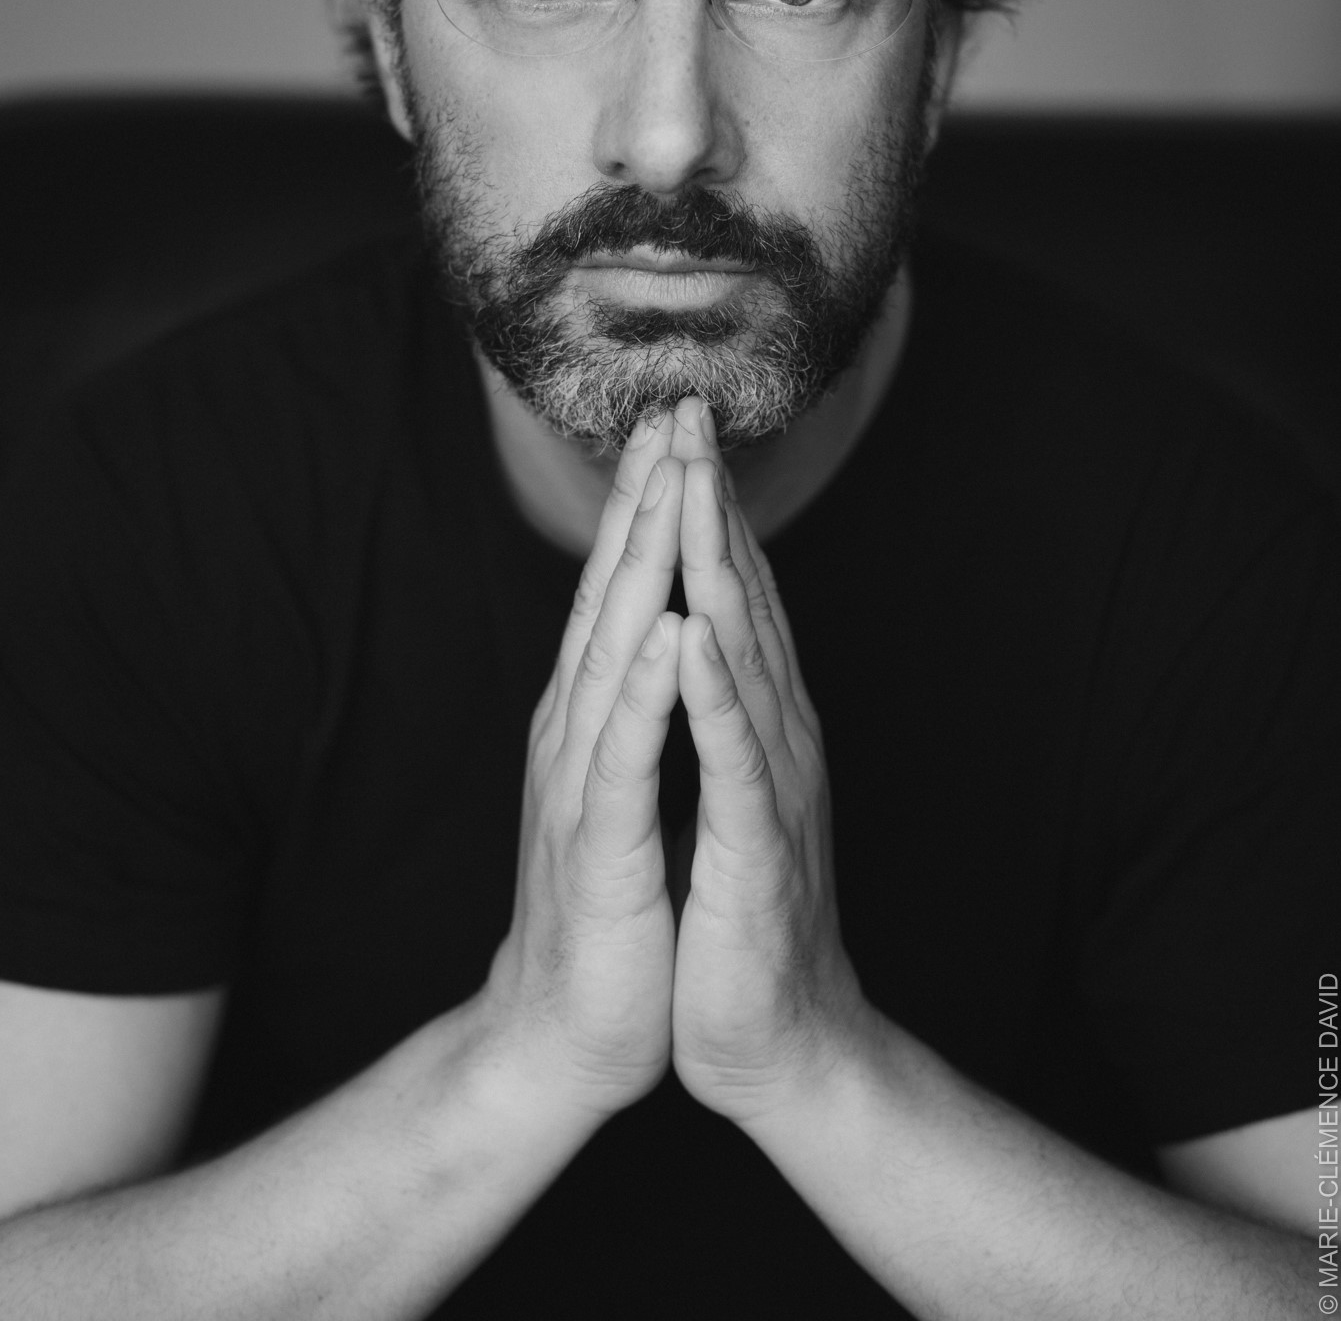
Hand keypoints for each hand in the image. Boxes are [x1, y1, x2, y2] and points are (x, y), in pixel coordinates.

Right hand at [482, 412, 685, 1119]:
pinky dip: (645, 689)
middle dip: (645, 498)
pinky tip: (666, 631)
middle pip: (613, 594)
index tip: (678, 426)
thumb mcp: (622, 787)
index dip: (649, 506)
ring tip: (668, 480)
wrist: (565, 1033)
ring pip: (613, 651)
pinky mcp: (598, 844)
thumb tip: (651, 635)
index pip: (623, 591)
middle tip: (672, 409)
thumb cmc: (609, 911)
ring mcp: (582, 781)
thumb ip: (627, 711)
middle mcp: (578, 729)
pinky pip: (626, 754)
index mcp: (593, 715)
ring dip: (641, 563)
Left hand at [667, 404, 865, 1125]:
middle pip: (741, 598)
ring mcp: (774, 787)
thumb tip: (697, 635)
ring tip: (694, 485)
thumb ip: (719, 714)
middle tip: (689, 410)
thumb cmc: (736, 920)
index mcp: (758, 722)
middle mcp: (777, 735)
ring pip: (744, 656)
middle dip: (712, 502)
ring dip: (718, 567)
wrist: (776, 1042)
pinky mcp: (759, 849)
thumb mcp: (722, 793)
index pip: (730, 595)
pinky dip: (714, 694)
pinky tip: (694, 636)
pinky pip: (735, 760)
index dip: (705, 508)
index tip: (677, 429)